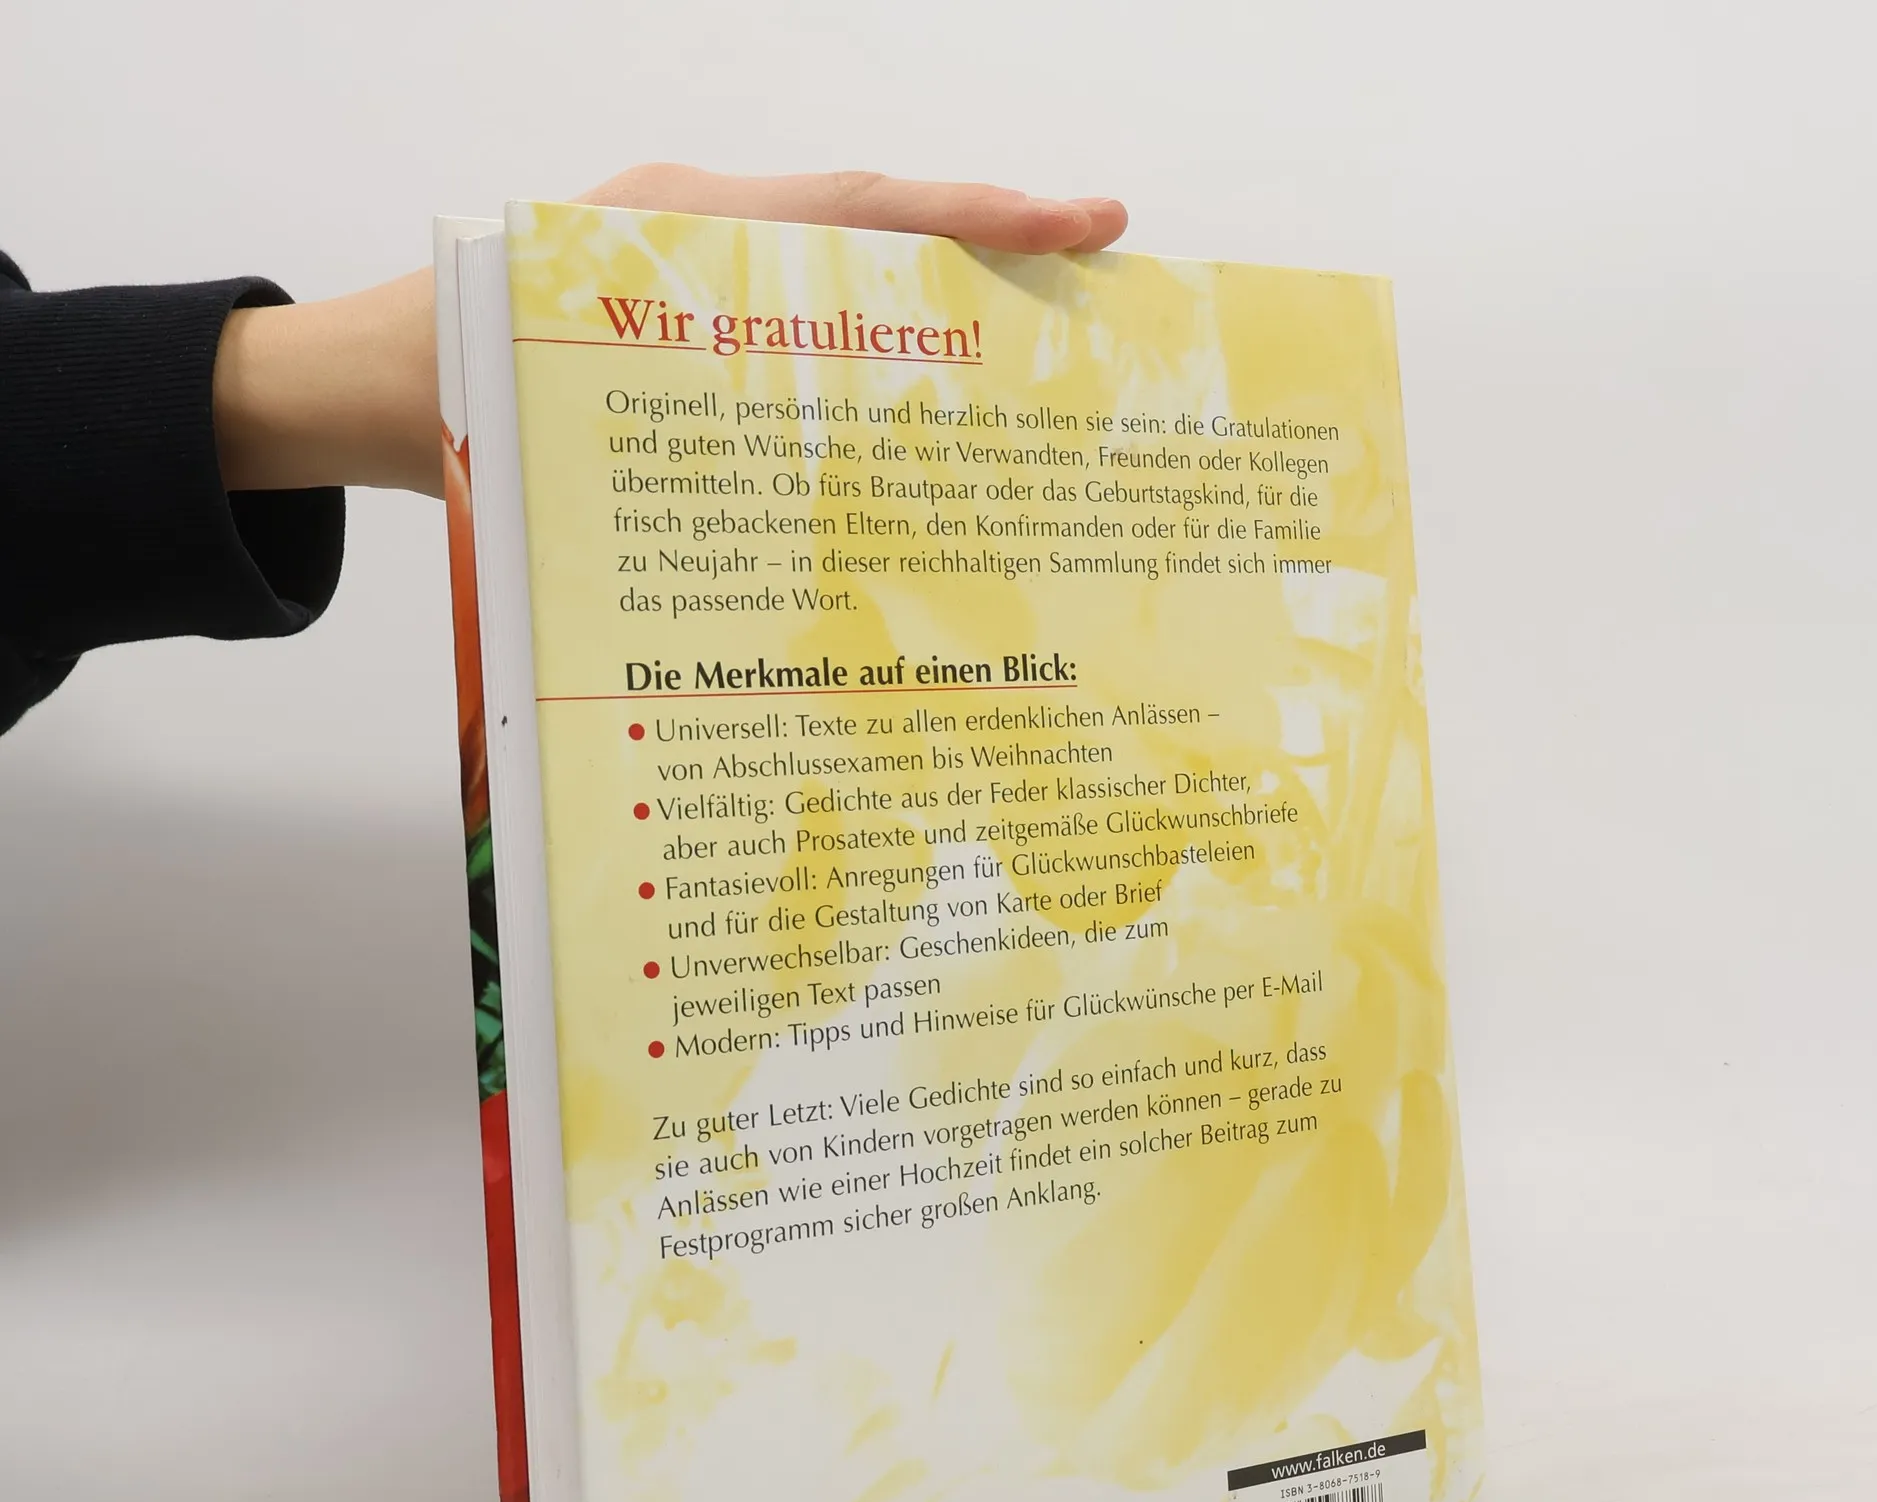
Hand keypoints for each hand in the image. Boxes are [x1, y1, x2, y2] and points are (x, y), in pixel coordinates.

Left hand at [213, 167, 1128, 498]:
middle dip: (990, 239)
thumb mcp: (561, 414)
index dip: (976, 221)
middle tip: (1102, 259)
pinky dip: (864, 326)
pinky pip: (792, 300)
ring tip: (1038, 328)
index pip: (855, 210)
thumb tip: (817, 493)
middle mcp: (694, 225)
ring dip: (936, 281)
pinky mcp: (676, 297)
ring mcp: (685, 252)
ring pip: (839, 256)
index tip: (1081, 224)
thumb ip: (679, 422)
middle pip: (871, 217)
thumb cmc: (443, 399)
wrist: (351, 386)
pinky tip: (916, 380)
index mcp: (677, 230)